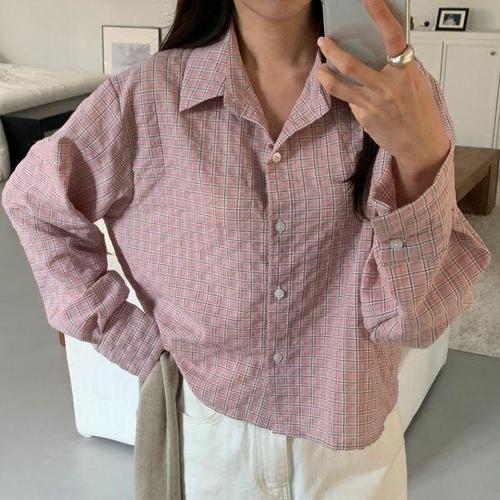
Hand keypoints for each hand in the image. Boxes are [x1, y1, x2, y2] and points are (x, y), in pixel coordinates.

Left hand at [315, 0, 450, 175]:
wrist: (419, 143)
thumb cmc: (419, 112)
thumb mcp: (415, 82)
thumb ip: (397, 67)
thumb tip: (379, 51)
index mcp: (406, 71)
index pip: (392, 36)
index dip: (379, 14)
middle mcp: (388, 86)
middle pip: (352, 64)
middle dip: (333, 50)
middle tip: (324, 41)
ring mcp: (374, 103)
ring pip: (340, 85)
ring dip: (325, 75)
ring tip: (320, 69)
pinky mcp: (364, 117)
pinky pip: (349, 101)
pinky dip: (346, 95)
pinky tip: (345, 93)